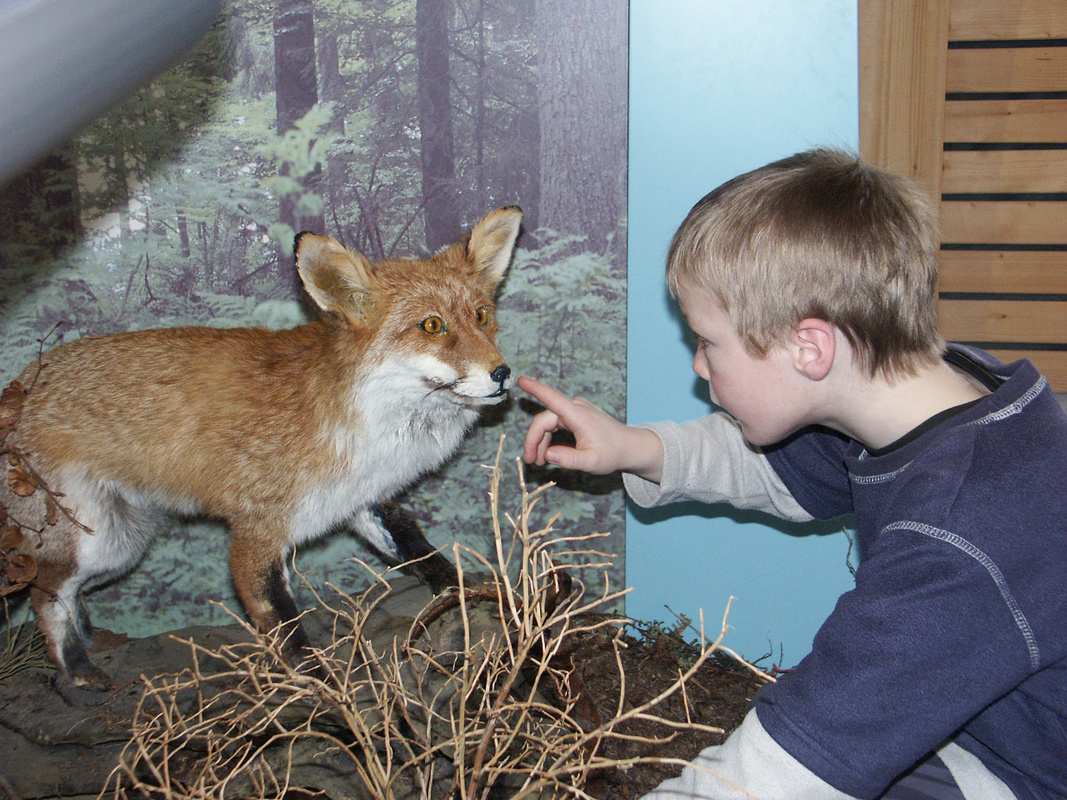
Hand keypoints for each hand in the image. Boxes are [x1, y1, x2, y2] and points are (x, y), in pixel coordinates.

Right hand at [518, 375, 663, 480]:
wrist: (629, 447)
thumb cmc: (612, 453)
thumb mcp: (591, 462)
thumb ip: (569, 459)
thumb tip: (546, 454)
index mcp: (579, 415)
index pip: (553, 399)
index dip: (535, 389)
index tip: (521, 380)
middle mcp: (575, 408)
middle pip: (544, 419)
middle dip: (533, 440)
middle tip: (529, 460)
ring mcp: (575, 410)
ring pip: (547, 422)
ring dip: (539, 441)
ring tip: (537, 461)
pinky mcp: (575, 415)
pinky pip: (554, 424)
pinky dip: (548, 438)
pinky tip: (546, 454)